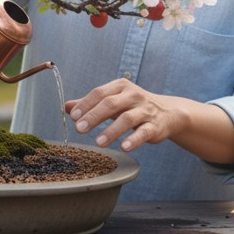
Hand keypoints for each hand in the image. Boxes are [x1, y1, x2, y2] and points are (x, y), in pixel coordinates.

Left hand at [65, 79, 185, 151]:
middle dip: (93, 116)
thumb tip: (66, 106)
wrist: (167, 112)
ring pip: (126, 118)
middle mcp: (132, 95)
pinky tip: (124, 147)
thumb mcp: (113, 100)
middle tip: (79, 128)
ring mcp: (144, 110)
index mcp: (120, 86)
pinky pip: (143, 132)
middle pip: (110, 104)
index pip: (99, 93)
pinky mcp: (154, 126)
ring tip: (98, 142)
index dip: (85, 104)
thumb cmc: (133, 106)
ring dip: (111, 130)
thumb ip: (90, 103)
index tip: (73, 116)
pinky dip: (133, 140)